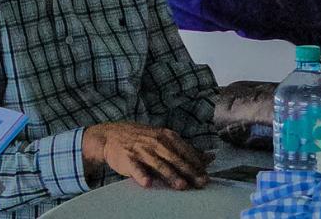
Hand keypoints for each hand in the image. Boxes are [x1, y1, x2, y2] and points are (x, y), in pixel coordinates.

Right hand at [82, 122, 211, 189]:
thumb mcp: (164, 139)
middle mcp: (155, 142)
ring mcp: (141, 150)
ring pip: (158, 164)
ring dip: (170, 175)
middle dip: (189, 171)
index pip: (185, 151)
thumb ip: (186, 150)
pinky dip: (141, 175)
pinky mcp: (128, 158)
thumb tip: (210, 157)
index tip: (206, 176)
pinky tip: (147, 183)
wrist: (110, 136)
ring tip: (181, 185)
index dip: (197, 164)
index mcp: (166, 136)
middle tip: (200, 183)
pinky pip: (135, 168)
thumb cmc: (142, 139)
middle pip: (175, 158)